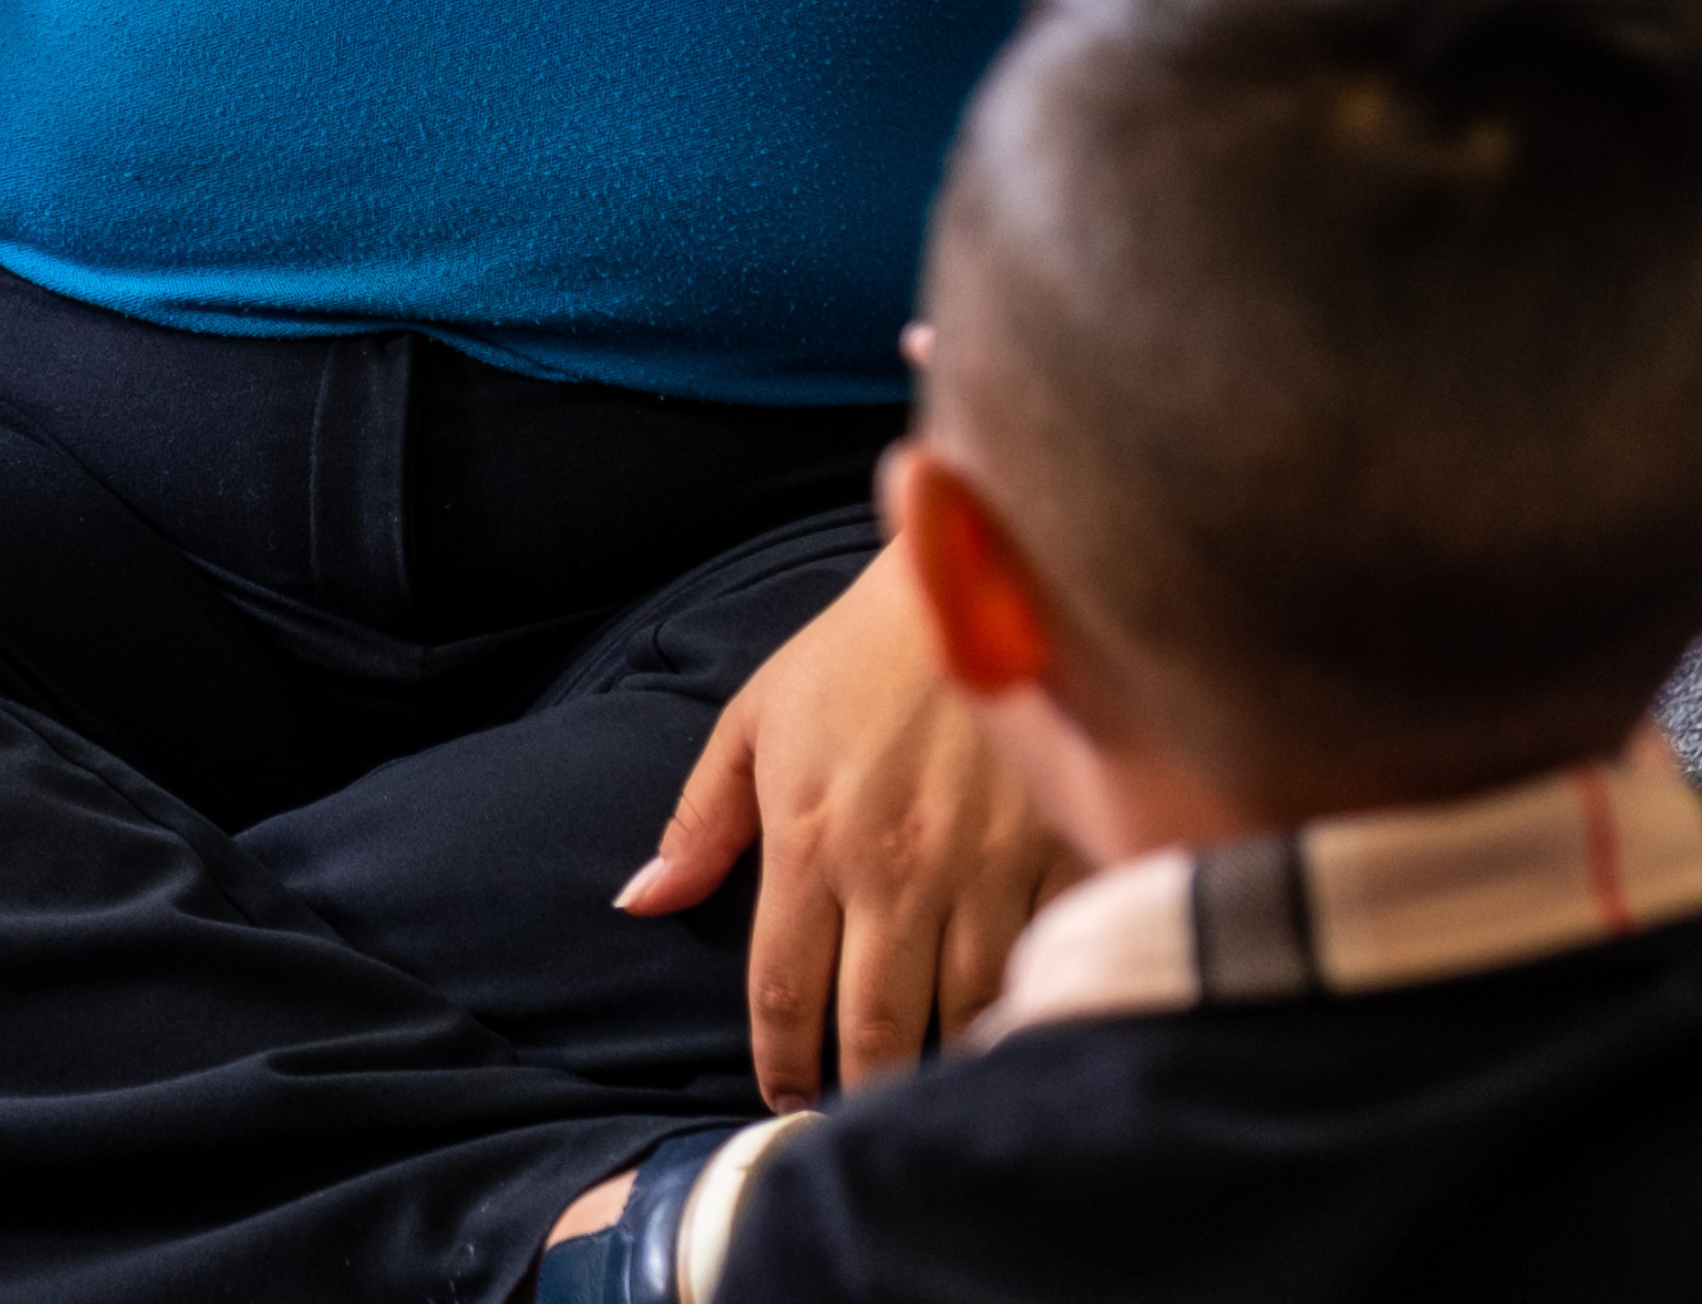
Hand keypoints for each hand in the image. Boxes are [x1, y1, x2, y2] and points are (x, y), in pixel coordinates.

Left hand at [620, 543, 1072, 1106]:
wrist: (985, 576)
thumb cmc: (860, 652)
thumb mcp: (758, 719)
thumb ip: (700, 821)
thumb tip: (639, 902)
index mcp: (811, 840)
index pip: (783, 991)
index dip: (779, 1063)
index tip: (781, 1100)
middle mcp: (896, 870)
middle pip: (875, 1029)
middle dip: (858, 1093)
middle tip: (853, 1126)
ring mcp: (986, 869)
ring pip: (962, 1014)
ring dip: (942, 1067)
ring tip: (928, 1099)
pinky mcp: (1062, 854)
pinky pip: (1043, 965)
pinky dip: (1026, 1014)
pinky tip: (1013, 1040)